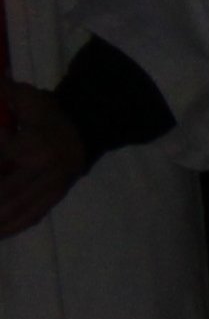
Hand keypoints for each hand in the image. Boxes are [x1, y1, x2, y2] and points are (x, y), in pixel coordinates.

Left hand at [0, 80, 88, 238]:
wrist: (90, 127)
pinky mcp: (55, 197)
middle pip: (5, 192)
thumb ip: (4, 92)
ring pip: (17, 210)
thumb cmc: (53, 113)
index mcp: (34, 148)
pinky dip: (13, 226)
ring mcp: (51, 187)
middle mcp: (43, 172)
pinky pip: (33, 216)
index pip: (1, 160)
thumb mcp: (28, 98)